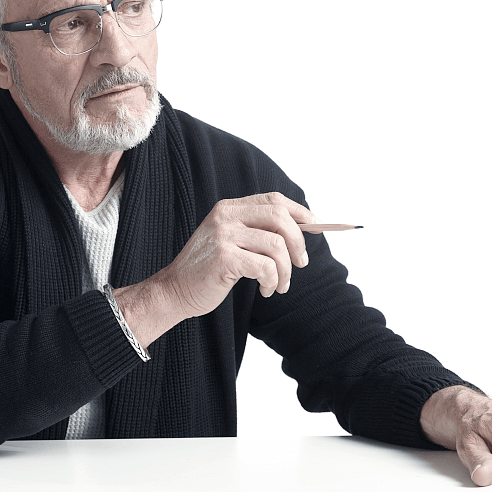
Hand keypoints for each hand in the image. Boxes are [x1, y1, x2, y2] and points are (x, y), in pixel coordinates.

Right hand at [155, 192, 315, 319]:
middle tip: (300, 264)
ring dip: (286, 271)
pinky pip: (266, 267)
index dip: (300, 212)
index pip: (274, 200)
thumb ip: (258, 231)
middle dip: (298, 243)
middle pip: (280, 217)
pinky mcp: (224, 257)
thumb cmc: (209, 269)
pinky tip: (266, 289)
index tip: (317, 226)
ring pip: (276, 246)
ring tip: (278, 285)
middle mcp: (226, 216)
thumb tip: (302, 229)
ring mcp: (223, 235)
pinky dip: (273, 281)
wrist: (175, 290)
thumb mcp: (232, 241)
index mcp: (229, 208)